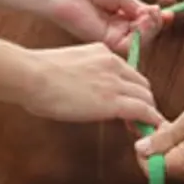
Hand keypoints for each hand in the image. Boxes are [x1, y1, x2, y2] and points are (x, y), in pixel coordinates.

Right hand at [21, 44, 161, 126]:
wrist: (32, 76)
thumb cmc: (36, 74)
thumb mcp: (68, 65)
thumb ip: (84, 73)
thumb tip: (85, 91)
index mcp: (101, 52)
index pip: (127, 71)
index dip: (131, 89)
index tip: (128, 102)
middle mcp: (113, 63)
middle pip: (142, 83)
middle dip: (144, 100)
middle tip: (139, 118)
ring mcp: (115, 81)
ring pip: (146, 97)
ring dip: (149, 112)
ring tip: (145, 129)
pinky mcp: (114, 101)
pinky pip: (143, 110)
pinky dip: (151, 121)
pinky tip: (150, 131)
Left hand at [42, 0, 162, 54]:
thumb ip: (137, 6)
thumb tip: (157, 13)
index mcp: (120, 15)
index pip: (144, 22)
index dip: (158, 20)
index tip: (169, 14)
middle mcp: (118, 29)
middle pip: (146, 33)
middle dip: (155, 23)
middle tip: (154, 12)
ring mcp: (113, 37)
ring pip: (141, 40)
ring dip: (150, 28)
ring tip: (147, 15)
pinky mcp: (107, 43)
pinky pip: (130, 45)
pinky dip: (140, 34)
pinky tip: (139, 22)